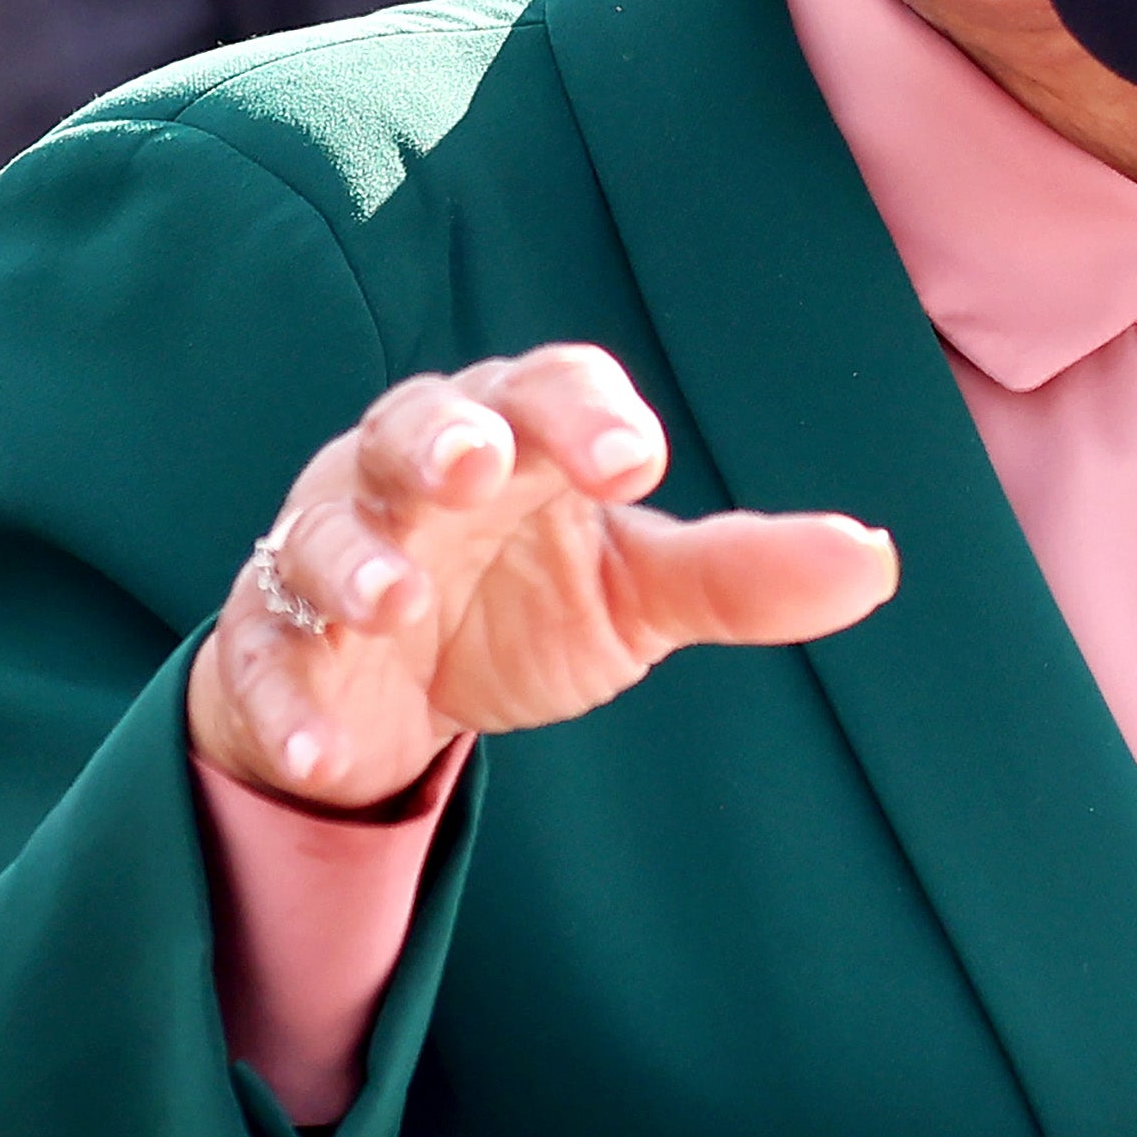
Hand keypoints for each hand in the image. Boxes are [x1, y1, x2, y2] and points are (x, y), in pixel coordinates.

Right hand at [188, 347, 897, 810]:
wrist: (392, 693)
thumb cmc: (524, 602)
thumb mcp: (638, 592)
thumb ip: (740, 574)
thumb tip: (876, 561)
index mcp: (516, 438)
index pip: (550, 390)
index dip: (588, 415)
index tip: (640, 464)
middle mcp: (412, 471)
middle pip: (418, 425)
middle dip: (445, 441)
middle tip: (480, 468)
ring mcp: (328, 548)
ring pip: (321, 531)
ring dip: (355, 564)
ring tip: (397, 606)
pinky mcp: (270, 640)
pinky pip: (259, 655)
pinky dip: (283, 699)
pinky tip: (317, 746)